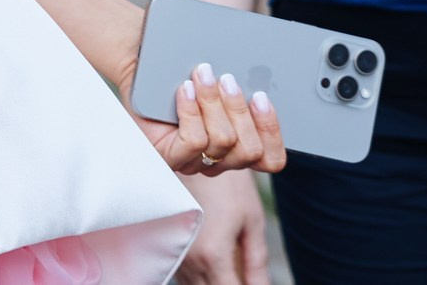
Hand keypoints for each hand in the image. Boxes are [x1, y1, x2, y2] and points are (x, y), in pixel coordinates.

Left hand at [142, 63, 283, 178]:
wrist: (144, 63)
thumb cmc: (185, 70)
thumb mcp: (221, 78)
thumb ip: (244, 88)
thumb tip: (260, 84)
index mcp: (239, 147)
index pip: (271, 159)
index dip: (272, 131)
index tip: (261, 96)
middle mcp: (218, 161)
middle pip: (250, 150)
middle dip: (240, 109)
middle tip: (228, 79)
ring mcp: (193, 162)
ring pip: (223, 142)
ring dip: (214, 103)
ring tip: (203, 75)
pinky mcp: (168, 156)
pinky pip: (193, 141)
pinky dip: (192, 111)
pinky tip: (185, 89)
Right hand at [177, 169, 272, 284]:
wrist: (196, 154)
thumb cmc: (227, 185)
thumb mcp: (251, 221)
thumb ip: (257, 262)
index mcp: (212, 255)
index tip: (254, 283)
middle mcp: (189, 260)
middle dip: (230, 284)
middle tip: (246, 274)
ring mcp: (176, 255)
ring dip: (215, 282)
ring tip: (233, 264)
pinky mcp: (169, 248)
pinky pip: (187, 277)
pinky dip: (202, 277)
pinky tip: (217, 261)